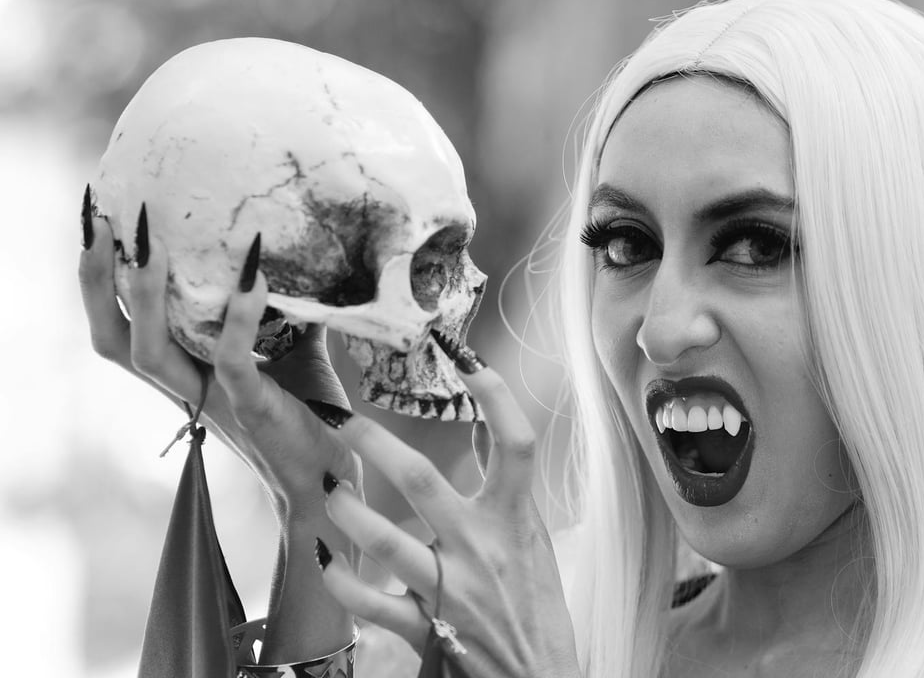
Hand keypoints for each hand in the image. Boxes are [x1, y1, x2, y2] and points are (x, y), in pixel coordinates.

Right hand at [78, 212, 357, 514]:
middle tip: (104, 223)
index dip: (100, 282)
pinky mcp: (251, 408)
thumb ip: (283, 307)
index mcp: (184, 371)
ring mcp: (213, 400)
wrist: (332, 478)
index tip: (101, 225)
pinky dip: (240, 318)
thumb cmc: (309, 410)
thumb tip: (302, 252)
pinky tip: (254, 276)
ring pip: (149, 353)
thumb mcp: (292, 348)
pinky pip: (232, 360)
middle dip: (98, 282)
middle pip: (113, 338)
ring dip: (144, 297)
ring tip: (153, 244)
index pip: (123, 326)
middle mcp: (185, 387)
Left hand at [316, 364, 580, 677]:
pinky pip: (372, 604)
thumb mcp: (534, 541)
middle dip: (373, 443)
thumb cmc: (539, 607)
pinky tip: (326, 559)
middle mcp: (482, 549)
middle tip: (338, 415)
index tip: (463, 353)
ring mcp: (451, 590)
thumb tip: (488, 442)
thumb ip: (507, 495)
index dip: (493, 394)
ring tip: (326, 486)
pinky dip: (344, 582)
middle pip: (422, 481)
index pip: (515, 443)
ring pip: (385, 542)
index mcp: (516, 520)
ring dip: (346, 510)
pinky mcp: (428, 629)